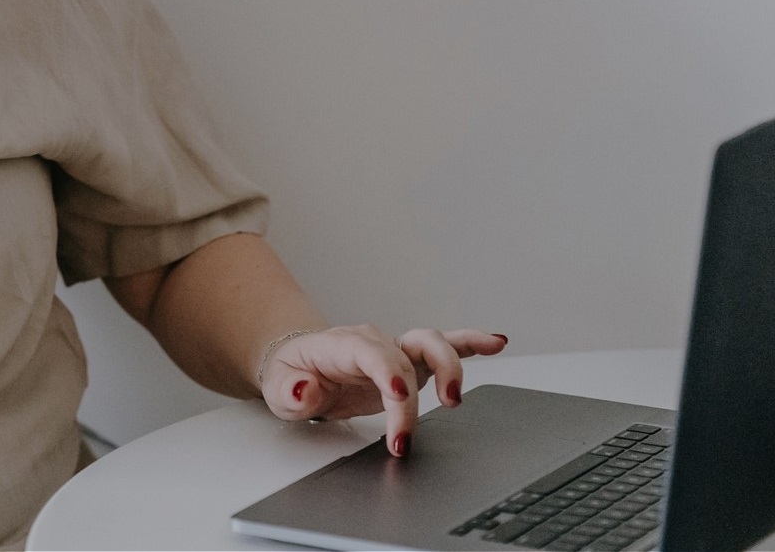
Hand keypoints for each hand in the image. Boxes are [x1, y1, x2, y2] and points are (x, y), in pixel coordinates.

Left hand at [260, 325, 507, 456]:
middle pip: (405, 357)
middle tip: (409, 433)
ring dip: (450, 368)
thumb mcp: (278, 388)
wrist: (300, 366)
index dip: (388, 373)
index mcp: (342, 345)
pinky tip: (496, 343)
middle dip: (414, 395)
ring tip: (455, 399)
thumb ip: (291, 391)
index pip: (371, 354)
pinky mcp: (411, 363)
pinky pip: (446, 347)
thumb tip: (305, 390)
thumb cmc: (292, 375)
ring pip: (431, 345)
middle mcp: (374, 342)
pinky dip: (472, 344)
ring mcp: (395, 350)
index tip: (399, 397)